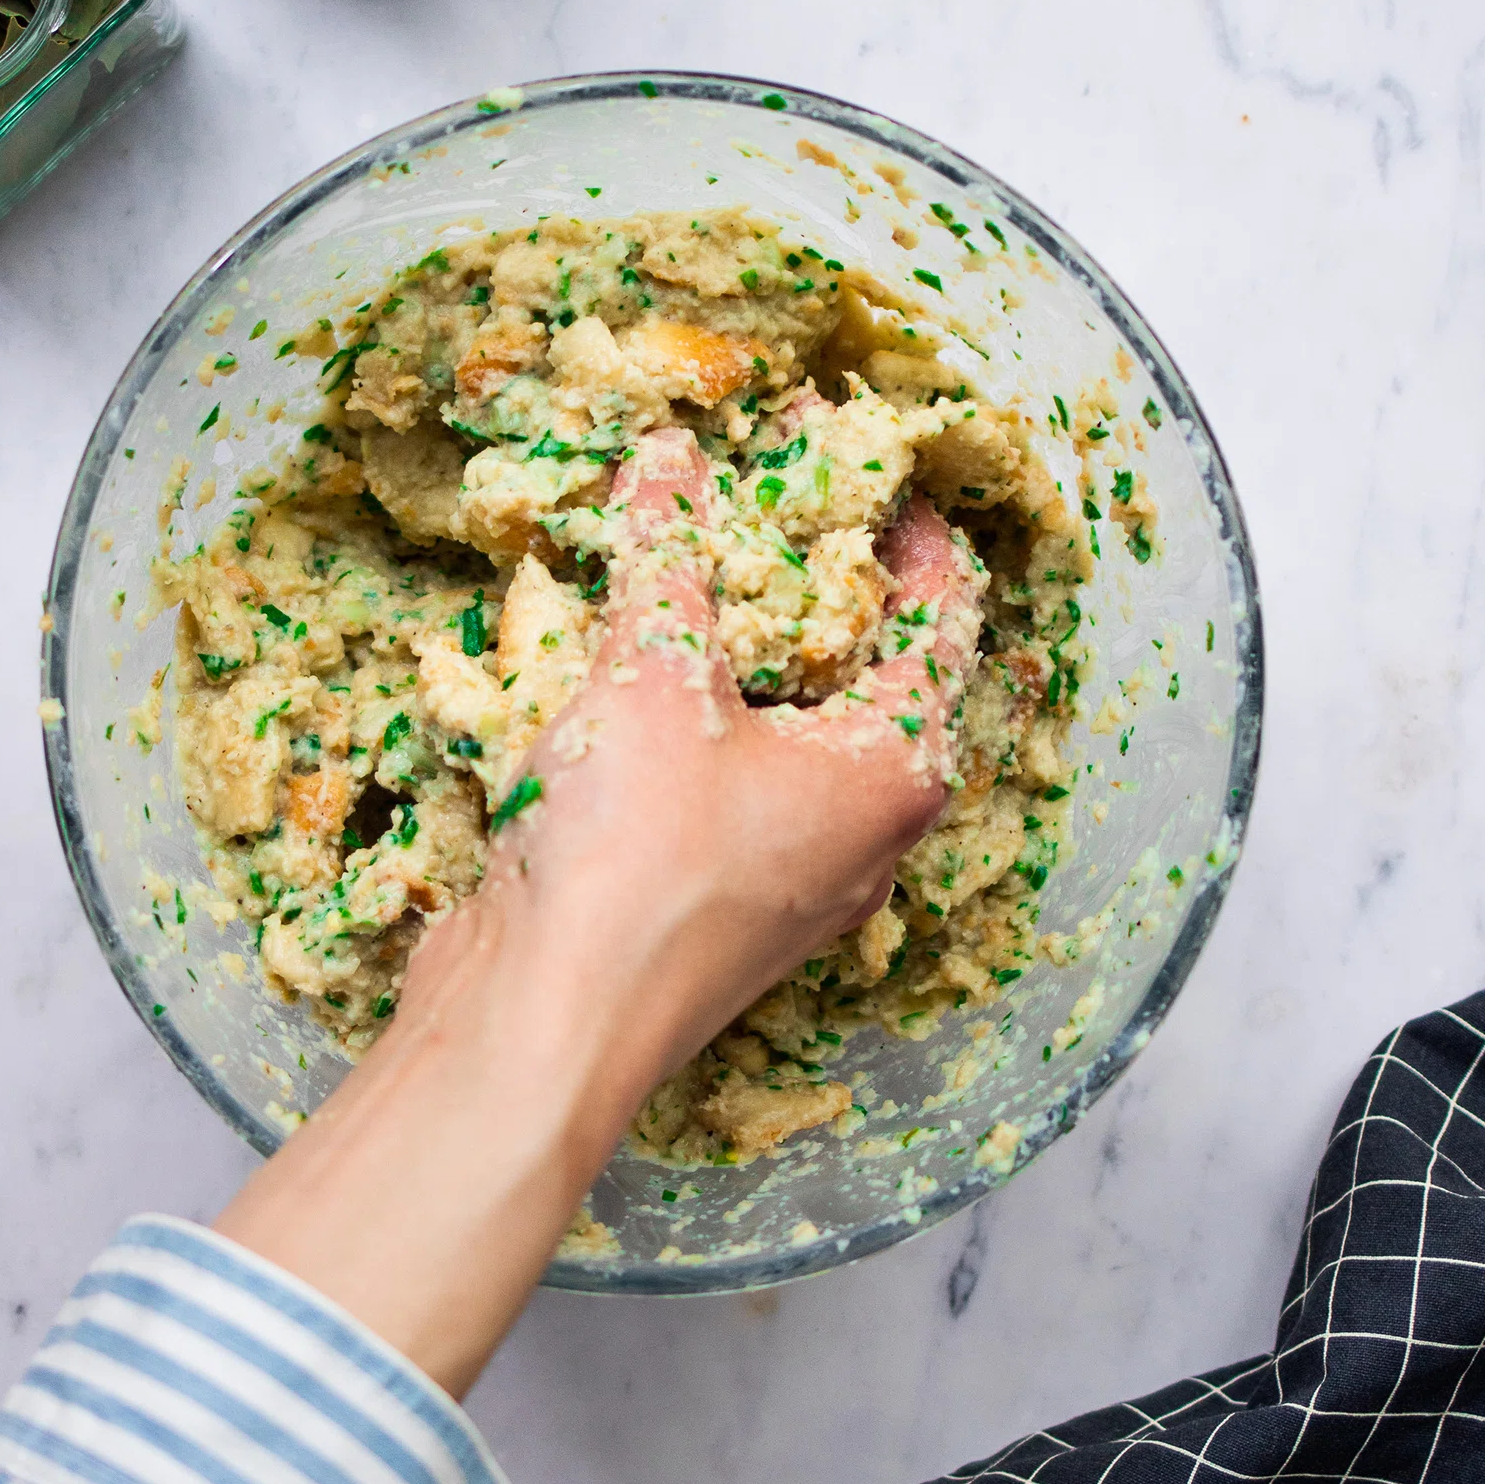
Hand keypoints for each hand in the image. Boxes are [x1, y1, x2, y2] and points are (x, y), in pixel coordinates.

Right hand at [471, 422, 983, 1097]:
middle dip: (814, 587)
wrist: (540, 1027)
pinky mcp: (715, 906)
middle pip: (867, 677)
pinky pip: (727, 789)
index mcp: (898, 769)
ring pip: (791, 738)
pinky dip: (693, 726)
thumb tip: (672, 456)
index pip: (944, 616)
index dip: (912, 526)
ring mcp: (793, 879)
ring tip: (690, 578)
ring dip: (743, 659)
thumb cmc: (632, 860)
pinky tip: (626, 684)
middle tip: (765, 504)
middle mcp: (867, 831)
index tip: (871, 461)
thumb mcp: (650, 676)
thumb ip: (666, 555)